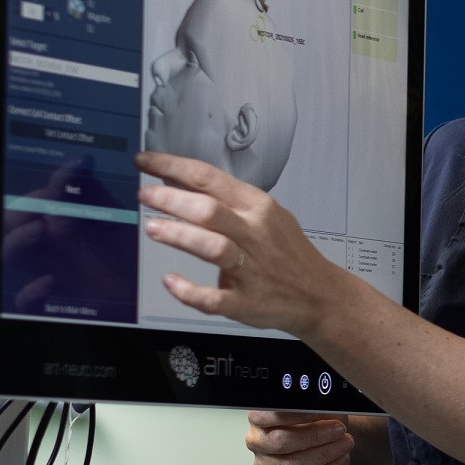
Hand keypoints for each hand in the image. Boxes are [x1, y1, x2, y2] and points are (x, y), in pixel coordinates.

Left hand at [137, 152, 346, 333]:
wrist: (320, 295)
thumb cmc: (287, 253)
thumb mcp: (267, 215)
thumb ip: (226, 201)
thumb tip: (176, 183)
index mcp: (259, 208)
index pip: (209, 178)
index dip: (172, 167)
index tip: (145, 163)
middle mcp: (255, 235)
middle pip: (209, 210)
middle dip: (170, 199)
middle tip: (144, 195)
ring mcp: (252, 270)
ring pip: (212, 248)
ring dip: (179, 236)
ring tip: (153, 228)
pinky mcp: (247, 302)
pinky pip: (214, 298)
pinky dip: (190, 291)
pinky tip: (171, 281)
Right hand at [247, 410, 354, 464]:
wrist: (326, 441)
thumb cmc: (319, 419)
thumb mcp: (320, 406)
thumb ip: (318, 405)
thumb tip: (324, 408)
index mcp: (259, 416)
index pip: (269, 415)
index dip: (295, 414)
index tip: (320, 412)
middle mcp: (256, 440)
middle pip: (281, 441)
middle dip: (316, 436)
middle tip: (340, 430)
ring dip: (324, 456)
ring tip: (345, 445)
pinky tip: (340, 464)